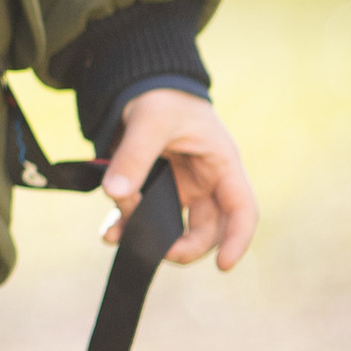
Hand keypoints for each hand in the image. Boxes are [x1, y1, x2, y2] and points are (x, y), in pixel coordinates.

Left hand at [102, 88, 258, 270]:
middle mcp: (206, 182)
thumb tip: (115, 194)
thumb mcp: (150, 121)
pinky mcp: (154, 190)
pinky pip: (144, 217)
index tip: (223, 265)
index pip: (242, 209)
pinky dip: (128, 226)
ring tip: (116, 232)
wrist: (141, 84)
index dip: (238, 239)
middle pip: (206, 230)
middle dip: (181, 246)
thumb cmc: (161, 97)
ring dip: (148, 236)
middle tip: (152, 249)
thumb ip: (134, 156)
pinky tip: (109, 232)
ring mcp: (180, 189)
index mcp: (221, 164)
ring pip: (172, 228)